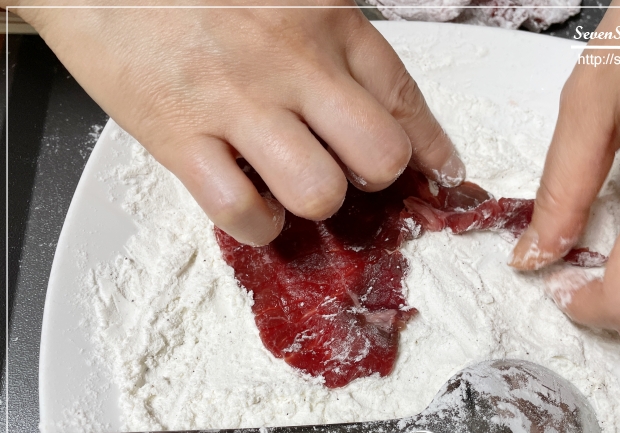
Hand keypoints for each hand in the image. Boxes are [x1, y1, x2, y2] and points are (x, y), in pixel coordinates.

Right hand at [11, 0, 463, 245]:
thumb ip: (330, 45)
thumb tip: (364, 104)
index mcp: (323, 20)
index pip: (402, 97)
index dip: (430, 147)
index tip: (442, 173)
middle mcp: (291, 63)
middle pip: (377, 155)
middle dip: (376, 179)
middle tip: (351, 174)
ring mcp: (235, 102)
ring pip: (318, 192)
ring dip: (316, 204)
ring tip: (293, 187)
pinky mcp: (177, 136)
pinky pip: (240, 211)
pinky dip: (257, 225)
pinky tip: (253, 208)